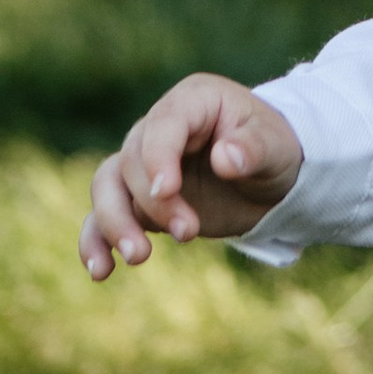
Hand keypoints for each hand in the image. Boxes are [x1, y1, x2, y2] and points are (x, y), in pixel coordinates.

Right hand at [79, 74, 302, 278]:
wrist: (271, 179)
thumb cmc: (275, 150)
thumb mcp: (276, 146)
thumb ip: (253, 148)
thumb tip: (225, 158)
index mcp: (193, 102)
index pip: (162, 125)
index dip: (159, 157)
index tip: (167, 190)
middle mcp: (158, 128)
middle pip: (131, 162)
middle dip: (154, 202)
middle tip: (189, 233)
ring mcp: (143, 164)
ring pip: (106, 186)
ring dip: (114, 222)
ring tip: (138, 257)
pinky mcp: (137, 199)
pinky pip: (102, 215)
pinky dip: (96, 241)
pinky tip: (102, 271)